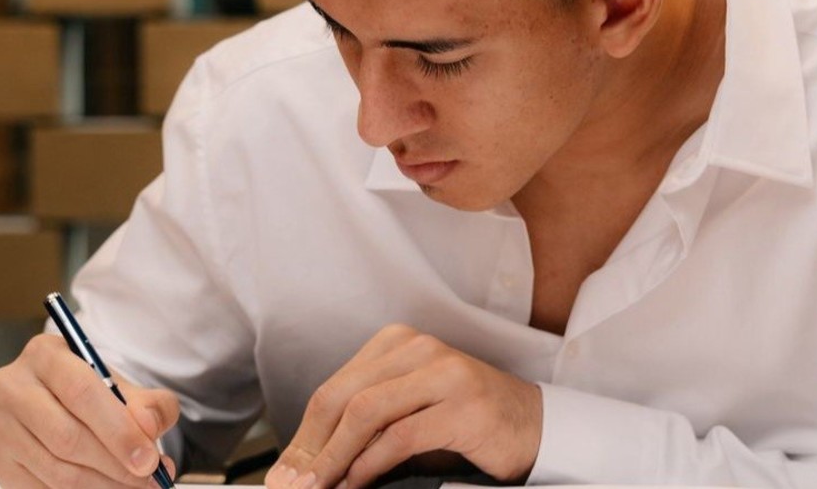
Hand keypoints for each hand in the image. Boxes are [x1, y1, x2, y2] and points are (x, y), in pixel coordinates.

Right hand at [0, 333, 179, 487]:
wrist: (65, 404)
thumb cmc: (98, 394)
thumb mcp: (130, 389)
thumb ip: (151, 405)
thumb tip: (148, 428)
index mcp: (45, 354)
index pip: (82, 392)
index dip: (118, 431)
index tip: (148, 459)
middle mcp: (12, 387)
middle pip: (66, 436)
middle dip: (114, 464)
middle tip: (148, 477)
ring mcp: (0, 427)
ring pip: (55, 469)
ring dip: (102, 485)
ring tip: (134, 485)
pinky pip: (42, 488)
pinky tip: (107, 488)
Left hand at [264, 324, 542, 488]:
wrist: (532, 425)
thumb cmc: (464, 419)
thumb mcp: (408, 409)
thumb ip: (365, 423)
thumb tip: (308, 460)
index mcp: (399, 343)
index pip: (333, 389)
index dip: (302, 434)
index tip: (284, 470)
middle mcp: (420, 349)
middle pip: (342, 398)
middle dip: (309, 448)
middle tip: (292, 483)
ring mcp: (444, 373)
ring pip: (365, 413)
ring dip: (334, 458)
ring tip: (318, 486)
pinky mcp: (463, 405)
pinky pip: (400, 435)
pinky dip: (370, 464)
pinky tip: (357, 481)